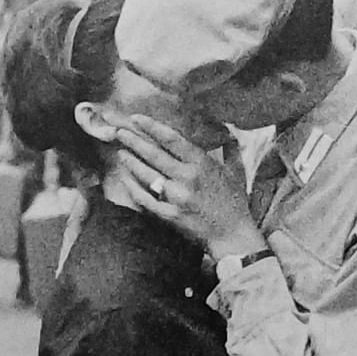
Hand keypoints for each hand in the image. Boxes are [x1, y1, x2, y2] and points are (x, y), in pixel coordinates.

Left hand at [115, 114, 263, 258]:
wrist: (233, 237)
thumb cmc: (235, 204)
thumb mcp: (237, 172)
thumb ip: (231, 149)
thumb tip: (229, 129)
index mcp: (202, 163)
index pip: (171, 139)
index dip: (151, 127)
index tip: (136, 118)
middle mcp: (187, 177)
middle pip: (153, 154)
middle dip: (133, 141)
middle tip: (119, 132)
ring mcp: (176, 197)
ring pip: (146, 175)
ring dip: (131, 162)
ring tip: (121, 153)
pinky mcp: (169, 215)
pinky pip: (145, 199)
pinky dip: (132, 188)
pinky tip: (125, 179)